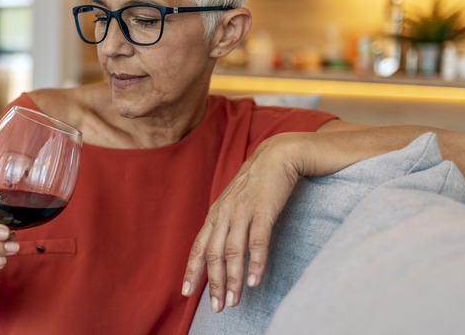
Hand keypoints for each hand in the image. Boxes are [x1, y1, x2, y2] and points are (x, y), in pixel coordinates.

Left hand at [182, 137, 299, 312]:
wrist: (277, 156)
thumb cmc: (256, 184)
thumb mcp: (234, 203)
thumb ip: (226, 226)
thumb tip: (220, 253)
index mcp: (215, 214)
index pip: (199, 247)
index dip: (192, 270)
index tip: (187, 293)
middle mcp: (224, 214)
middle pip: (214, 254)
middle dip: (214, 284)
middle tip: (217, 307)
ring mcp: (243, 211)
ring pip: (233, 251)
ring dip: (233, 279)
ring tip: (234, 302)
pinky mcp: (263, 210)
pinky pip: (257, 240)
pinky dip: (255, 262)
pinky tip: (255, 281)